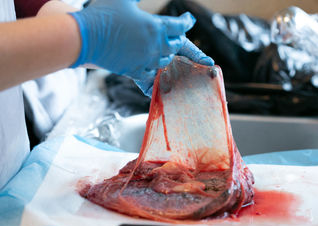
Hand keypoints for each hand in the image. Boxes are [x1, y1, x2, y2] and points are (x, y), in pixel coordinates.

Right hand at [70, 0, 213, 95]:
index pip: (180, 26)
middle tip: (176, 33)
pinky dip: (154, 68)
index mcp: (156, 27)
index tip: (189, 19)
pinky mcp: (135, 71)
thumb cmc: (103, 14)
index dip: (187, 21)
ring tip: (165, 48)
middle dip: (178, 37)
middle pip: (176, 44)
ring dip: (167, 53)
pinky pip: (151, 73)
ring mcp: (146, 61)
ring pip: (166, 60)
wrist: (84, 38)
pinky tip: (152, 64)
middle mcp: (155, 46)